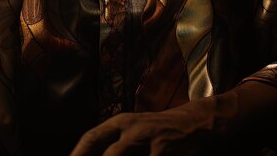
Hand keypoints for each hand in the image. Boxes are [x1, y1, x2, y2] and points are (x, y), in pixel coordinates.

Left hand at [69, 105, 229, 155]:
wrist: (198, 124)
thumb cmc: (158, 131)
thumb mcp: (134, 130)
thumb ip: (113, 143)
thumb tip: (86, 154)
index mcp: (122, 123)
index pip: (92, 137)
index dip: (78, 153)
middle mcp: (134, 131)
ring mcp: (152, 144)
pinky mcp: (167, 155)